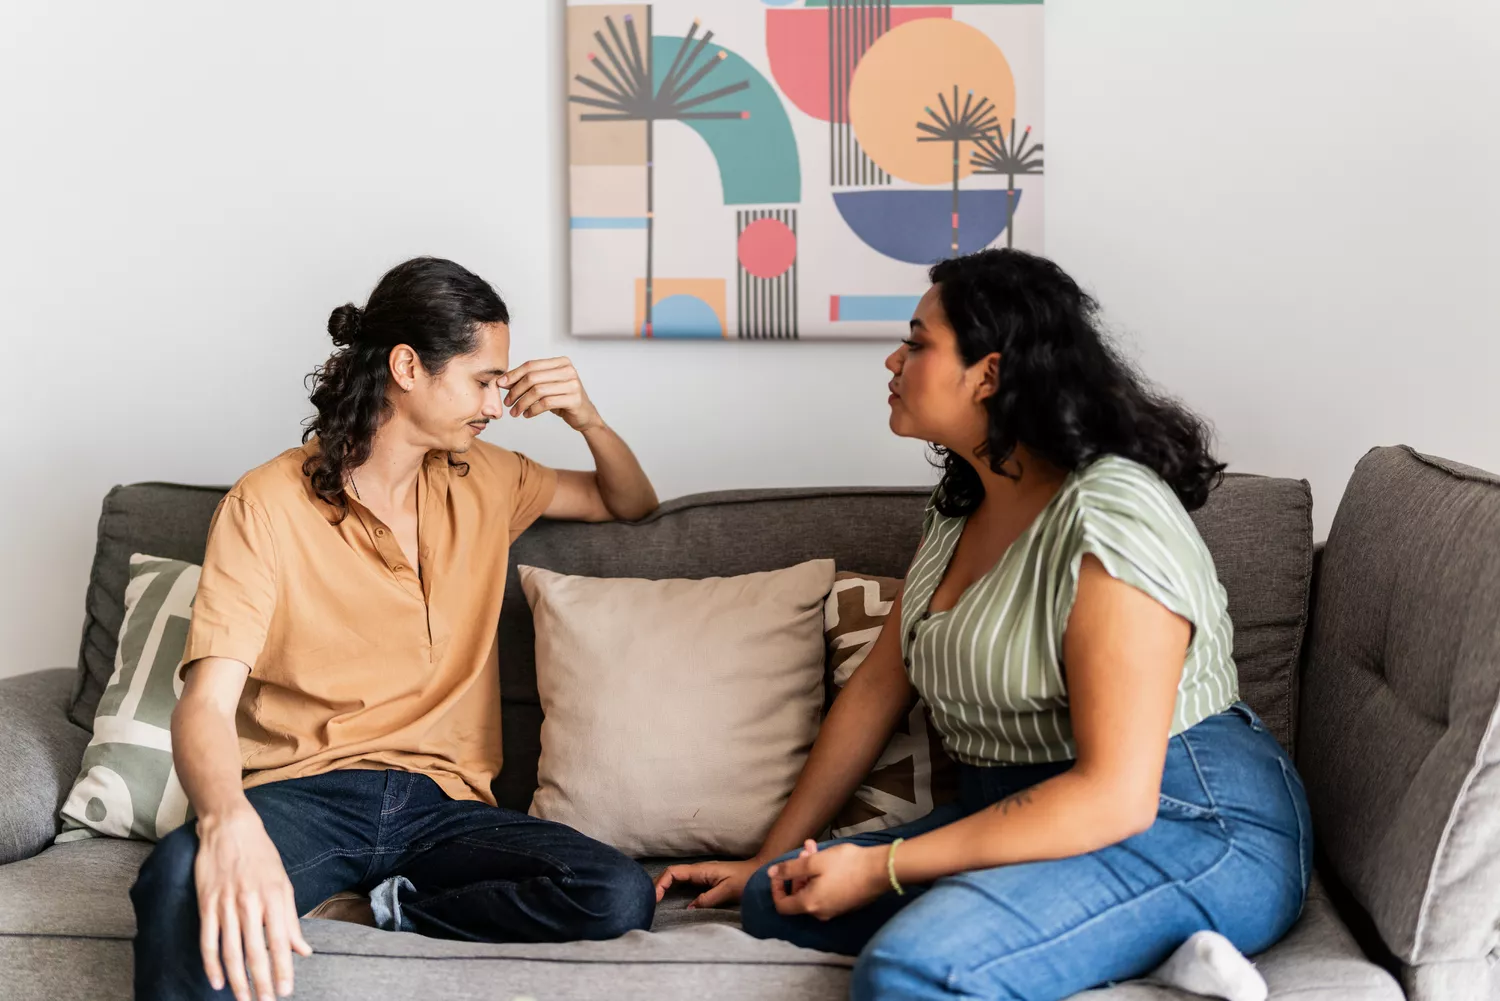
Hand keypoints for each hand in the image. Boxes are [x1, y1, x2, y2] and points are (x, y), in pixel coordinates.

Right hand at [195, 806, 311, 1000]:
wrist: (231, 828)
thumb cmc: (262, 857)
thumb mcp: (283, 884)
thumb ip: (291, 920)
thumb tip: (303, 950)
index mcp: (274, 898)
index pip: (280, 942)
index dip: (283, 969)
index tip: (285, 991)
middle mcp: (251, 903)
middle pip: (255, 951)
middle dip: (261, 981)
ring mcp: (226, 905)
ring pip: (231, 951)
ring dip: (238, 980)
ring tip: (244, 999)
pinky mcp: (206, 904)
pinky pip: (208, 940)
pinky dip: (212, 964)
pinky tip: (218, 982)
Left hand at [498, 357, 600, 430]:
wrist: (584, 415)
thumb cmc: (562, 399)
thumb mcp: (545, 386)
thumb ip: (528, 381)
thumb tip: (503, 381)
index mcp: (561, 362)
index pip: (531, 365)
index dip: (513, 374)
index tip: (500, 384)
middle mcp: (568, 370)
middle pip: (533, 377)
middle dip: (516, 390)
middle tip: (507, 402)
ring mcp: (573, 384)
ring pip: (538, 391)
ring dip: (522, 403)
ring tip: (515, 412)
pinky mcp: (574, 399)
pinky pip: (546, 403)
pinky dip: (533, 410)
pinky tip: (528, 415)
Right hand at [654, 857, 764, 909]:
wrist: (758, 872)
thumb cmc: (746, 879)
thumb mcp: (727, 891)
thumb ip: (708, 898)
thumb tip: (689, 908)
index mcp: (701, 870)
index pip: (673, 872)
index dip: (660, 883)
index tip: (654, 897)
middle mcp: (698, 871)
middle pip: (670, 874)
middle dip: (657, 885)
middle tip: (648, 901)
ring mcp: (700, 875)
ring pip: (675, 878)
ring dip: (663, 886)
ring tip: (653, 901)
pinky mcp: (704, 880)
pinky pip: (683, 883)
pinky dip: (671, 888)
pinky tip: (668, 898)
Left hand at [768, 842, 888, 921]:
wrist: (880, 871)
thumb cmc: (845, 865)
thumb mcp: (813, 862)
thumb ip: (789, 869)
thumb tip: (771, 874)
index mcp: (809, 905)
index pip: (782, 905)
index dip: (777, 888)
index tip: (779, 871)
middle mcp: (821, 913)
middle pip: (799, 895)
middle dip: (797, 872)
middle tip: (804, 851)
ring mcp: (835, 910)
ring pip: (814, 891)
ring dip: (810, 870)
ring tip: (815, 848)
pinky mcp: (846, 904)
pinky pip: (827, 892)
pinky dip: (822, 877)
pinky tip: (828, 858)